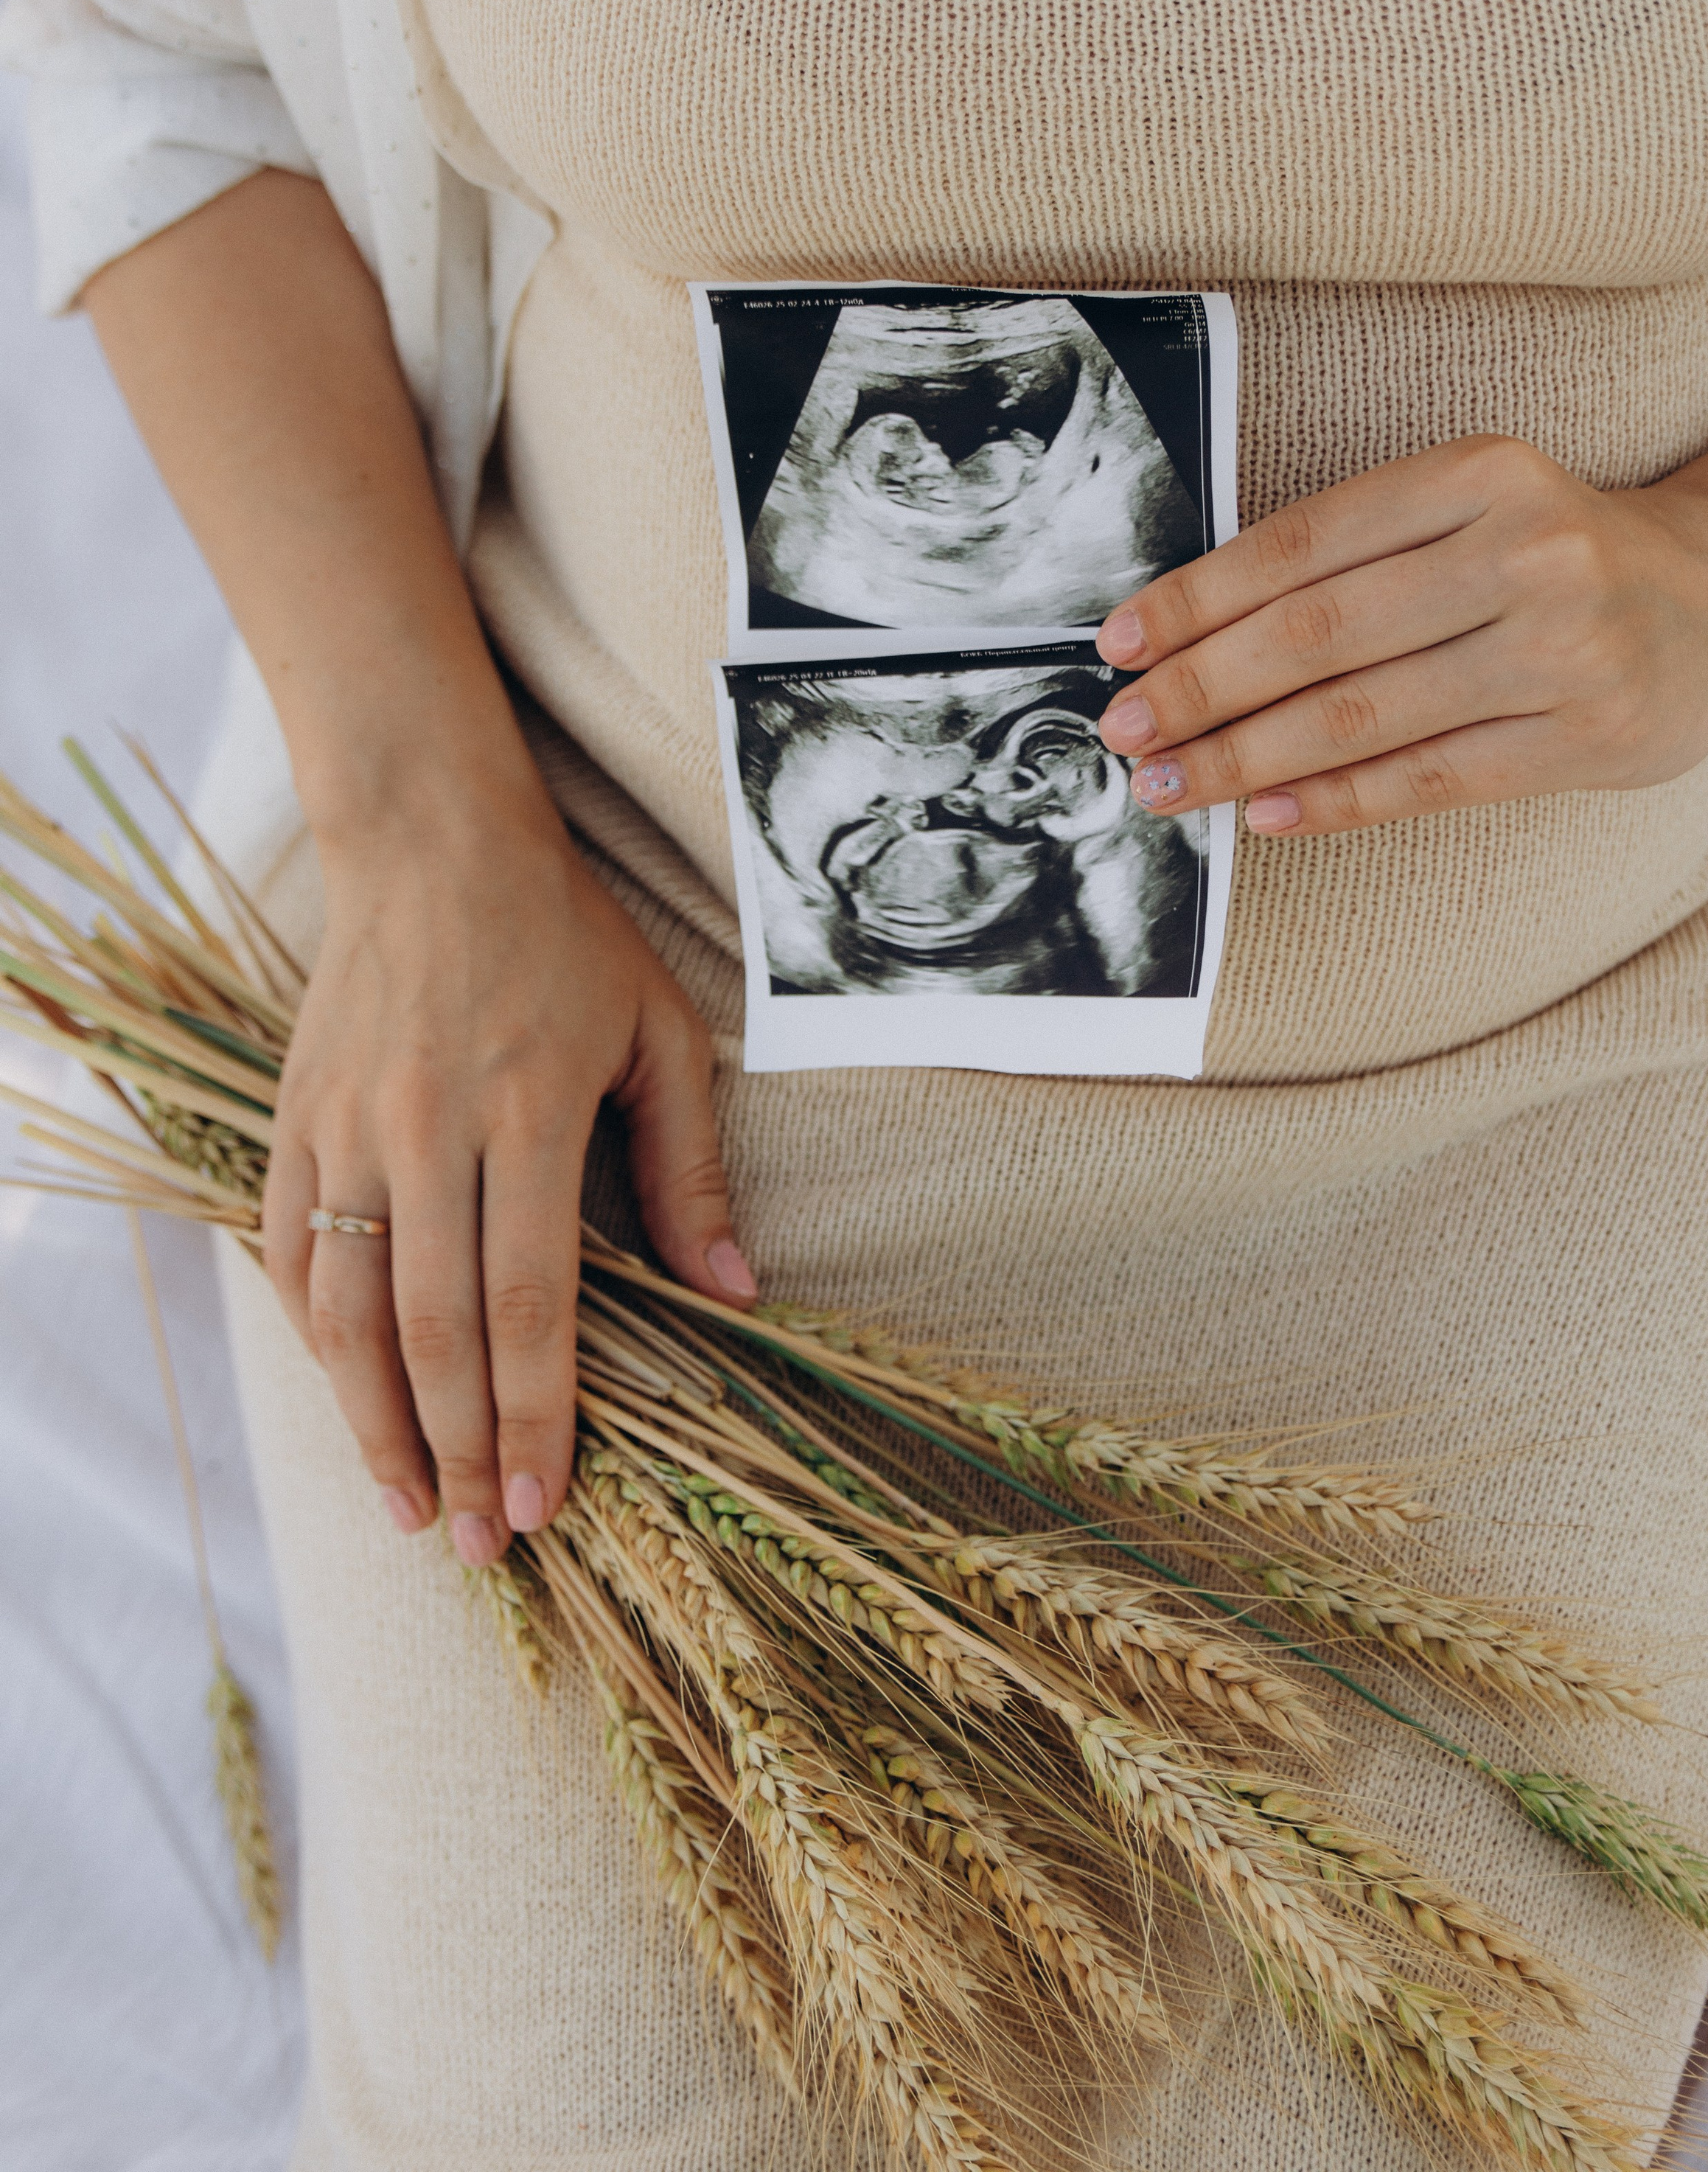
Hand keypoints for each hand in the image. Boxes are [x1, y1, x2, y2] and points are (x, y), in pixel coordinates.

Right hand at [260, 775, 751, 1565]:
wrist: (431, 841)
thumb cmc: (565, 937)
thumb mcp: (661, 1034)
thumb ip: (690, 1168)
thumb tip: (736, 1292)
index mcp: (530, 1111)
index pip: (529, 1301)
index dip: (536, 1414)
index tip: (546, 1503)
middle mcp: (428, 1129)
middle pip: (435, 1330)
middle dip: (462, 1452)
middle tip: (483, 1547)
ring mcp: (348, 1128)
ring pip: (346, 1310)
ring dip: (374, 1424)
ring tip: (411, 1507)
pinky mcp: (295, 1120)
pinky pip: (291, 1253)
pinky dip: (315, 1339)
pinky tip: (347, 1402)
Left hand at [1093, 433, 1707, 835]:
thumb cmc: (1560, 555)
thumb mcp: (1474, 507)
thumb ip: (1359, 552)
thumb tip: (1196, 629)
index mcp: (1480, 474)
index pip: (1303, 542)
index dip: (1199, 597)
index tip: (1120, 641)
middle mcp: (1524, 554)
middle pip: (1320, 633)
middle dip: (1201, 686)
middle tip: (1124, 726)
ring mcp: (1559, 651)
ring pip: (1361, 715)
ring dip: (1244, 757)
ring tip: (1168, 782)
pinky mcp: (1582, 740)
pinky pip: (1426, 779)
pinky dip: (1332, 800)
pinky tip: (1262, 813)